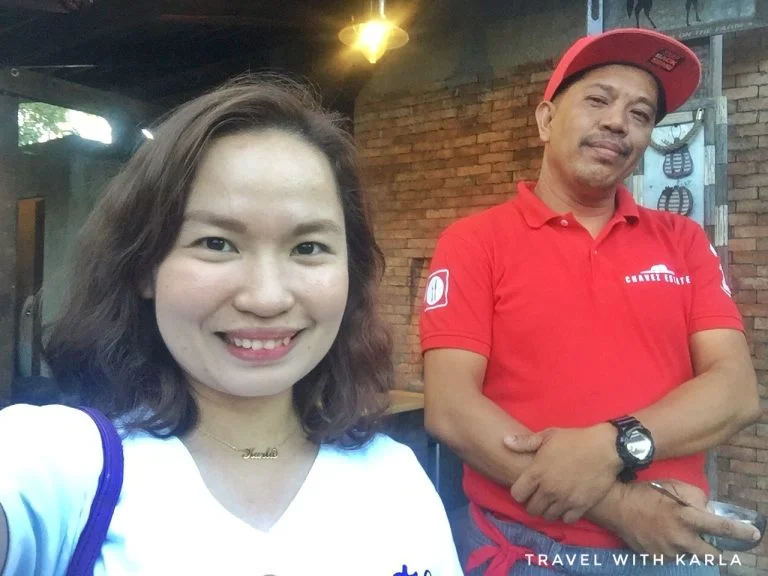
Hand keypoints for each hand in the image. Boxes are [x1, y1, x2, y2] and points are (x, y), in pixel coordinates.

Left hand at [504, 424, 621, 522]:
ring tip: (552, 501)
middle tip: (538, 496)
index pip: (517, 495)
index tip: (525, 488)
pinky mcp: (581, 506)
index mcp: (537, 473)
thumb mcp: (548, 436)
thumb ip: (525, 442)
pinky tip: (566, 505)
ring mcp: (565, 500)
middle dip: (532, 503)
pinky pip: (566, 520)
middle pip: (531, 509)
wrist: (605, 448)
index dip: (519, 492)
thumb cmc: (574, 439)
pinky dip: (565, 515)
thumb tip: (505, 441)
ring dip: (548, 510)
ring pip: (548, 516)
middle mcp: (548, 489)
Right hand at [611, 480, 761, 556]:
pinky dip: (673, 549)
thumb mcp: (673, 486)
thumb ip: (696, 498)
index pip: (722, 528)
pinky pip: (672, 557)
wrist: (614, 506)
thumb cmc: (646, 492)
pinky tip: (662, 536)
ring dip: (690, 548)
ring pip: (690, 556)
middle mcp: (681, 539)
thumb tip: (707, 510)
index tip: (754, 535)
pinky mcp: (656, 558)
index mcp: (687, 518)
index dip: (741, 532)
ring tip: (676, 533)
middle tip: (712, 543)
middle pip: (712, 555)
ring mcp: (668, 552)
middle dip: (716, 550)